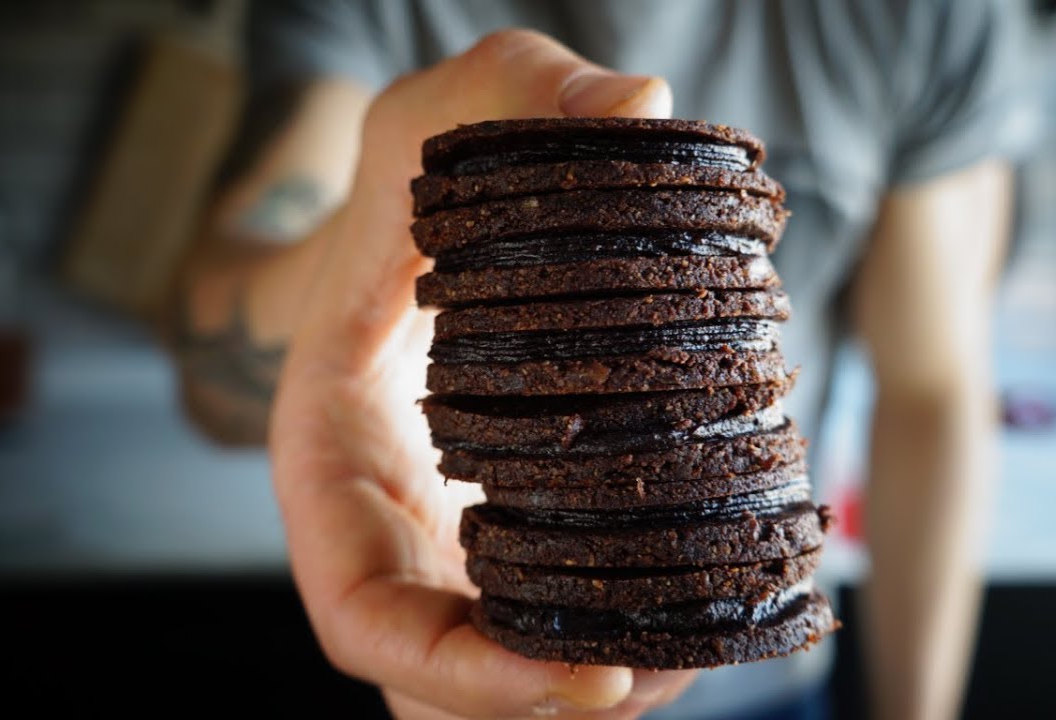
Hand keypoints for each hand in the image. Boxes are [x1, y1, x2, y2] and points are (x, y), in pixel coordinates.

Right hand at [269, 30, 693, 718]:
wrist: (426, 224)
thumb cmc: (412, 186)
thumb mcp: (440, 114)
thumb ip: (517, 89)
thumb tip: (644, 108)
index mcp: (335, 464)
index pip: (363, 619)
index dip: (459, 676)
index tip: (582, 679)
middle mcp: (390, 527)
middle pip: (447, 682)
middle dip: (548, 702)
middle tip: (662, 673)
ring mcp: (456, 542)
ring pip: (518, 668)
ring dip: (614, 679)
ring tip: (709, 637)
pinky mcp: (522, 533)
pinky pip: (569, 617)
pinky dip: (641, 631)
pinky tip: (720, 596)